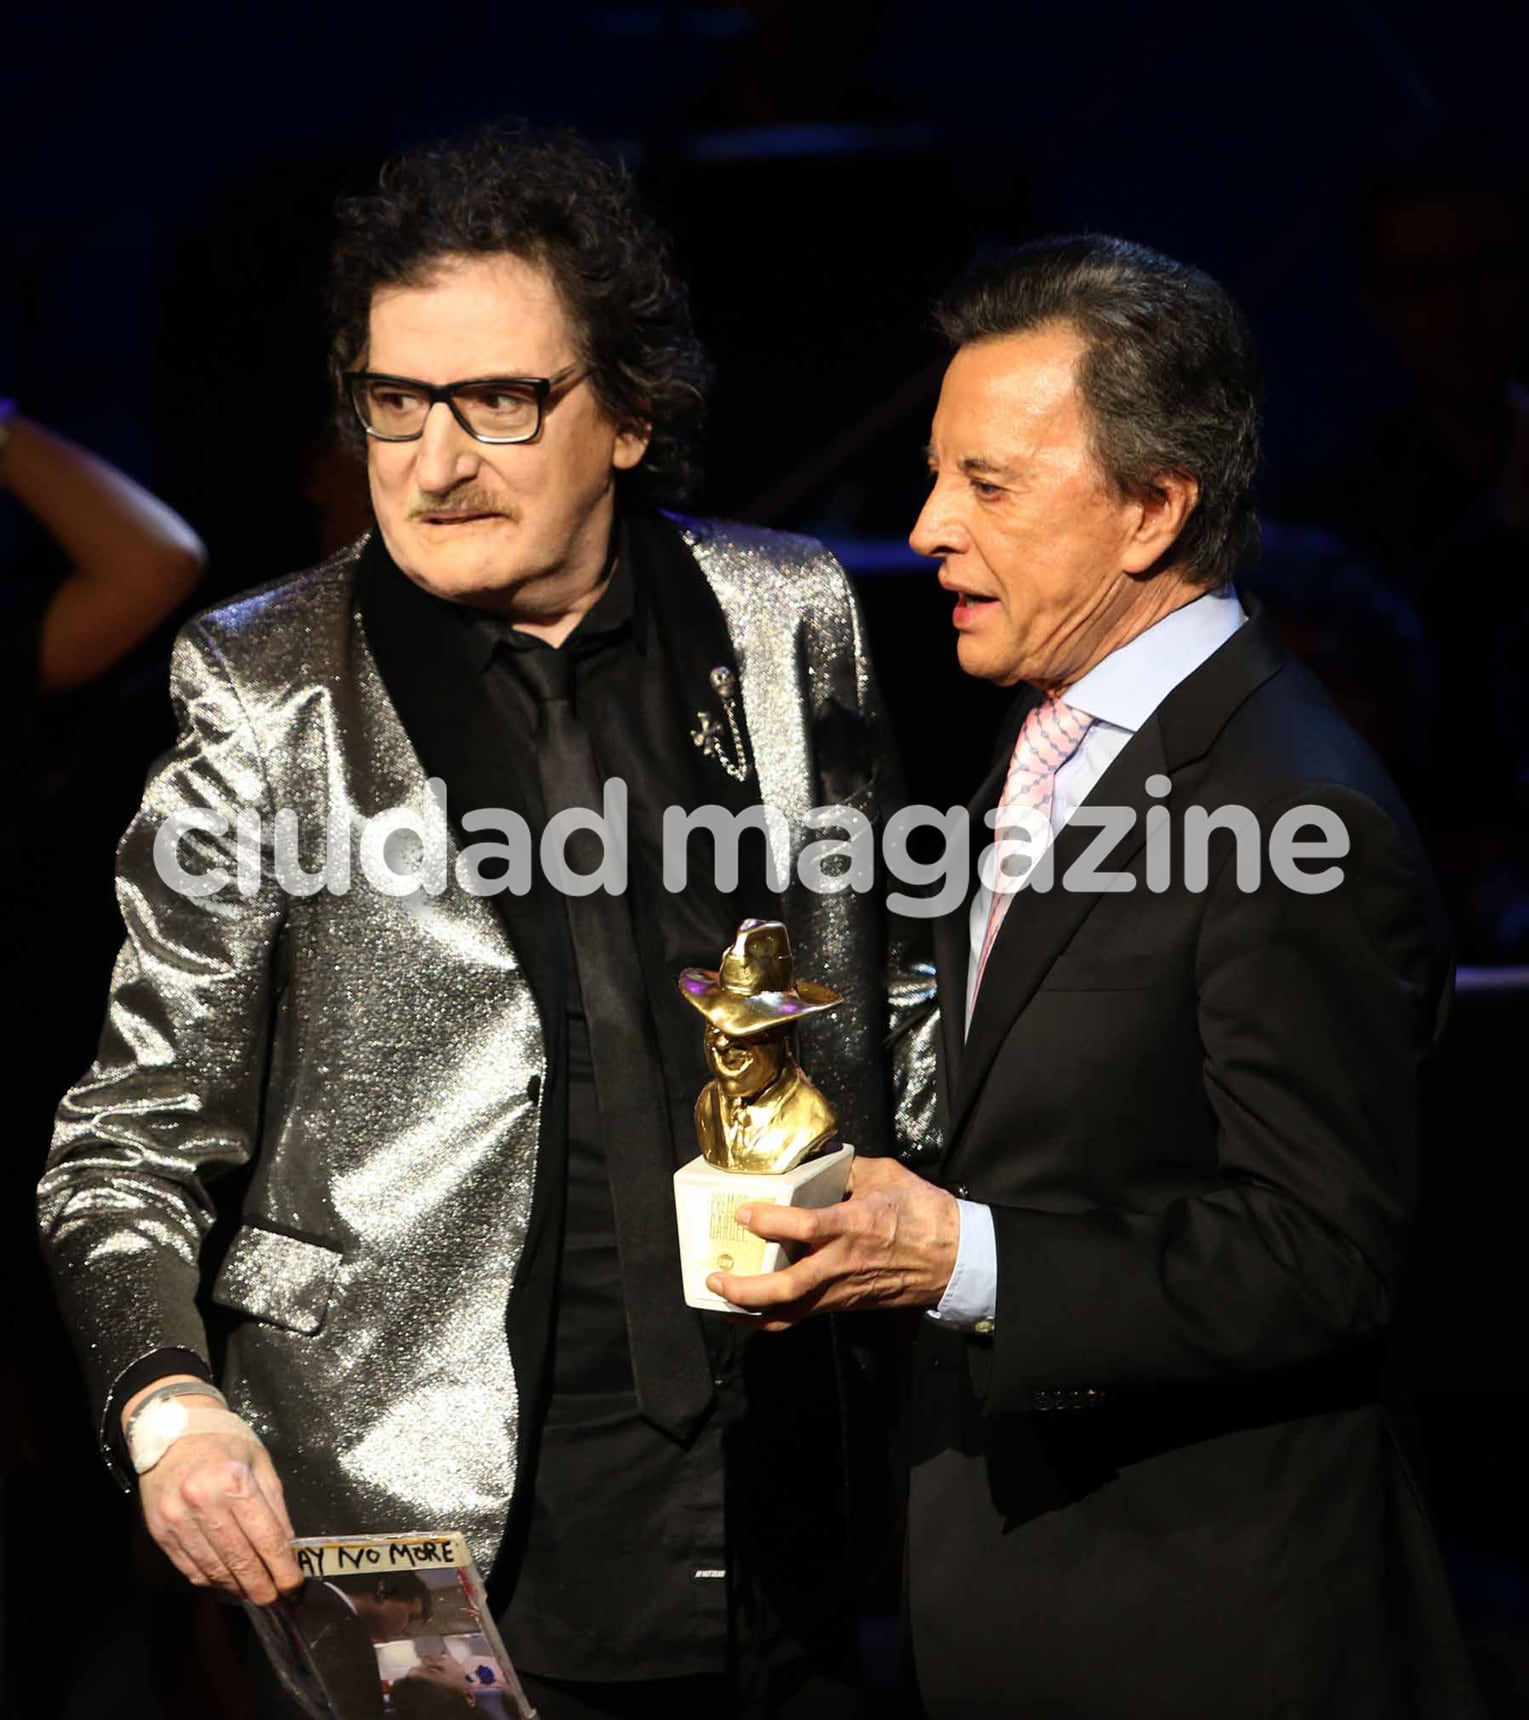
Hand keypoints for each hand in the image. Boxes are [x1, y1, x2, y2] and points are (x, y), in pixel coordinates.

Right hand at [132, 1388, 301, 1603]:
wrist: (171, 1429)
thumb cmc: (224, 1441)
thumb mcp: (259, 1461)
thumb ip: (274, 1505)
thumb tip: (287, 1546)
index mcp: (234, 1480)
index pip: (265, 1536)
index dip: (282, 1567)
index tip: (294, 1585)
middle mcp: (203, 1502)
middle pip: (239, 1560)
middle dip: (262, 1586)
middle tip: (276, 1599)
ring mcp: (178, 1520)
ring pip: (213, 1570)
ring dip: (237, 1588)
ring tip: (255, 1594)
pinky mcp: (161, 1532)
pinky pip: (190, 1568)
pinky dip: (211, 1581)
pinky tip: (227, 1583)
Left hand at [707, 1155, 960, 1329]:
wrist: (956, 1258)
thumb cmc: (923, 1212)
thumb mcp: (886, 1175)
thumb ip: (846, 1167)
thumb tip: (817, 1157)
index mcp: (854, 1225)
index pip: (805, 1227)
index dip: (769, 1222)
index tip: (743, 1213)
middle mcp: (843, 1263)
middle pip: (788, 1288)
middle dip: (746, 1290)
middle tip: (716, 1280)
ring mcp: (843, 1290)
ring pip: (792, 1313)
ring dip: (752, 1312)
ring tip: (722, 1299)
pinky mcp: (846, 1304)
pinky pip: (804, 1315)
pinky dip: (774, 1316)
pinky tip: (752, 1308)